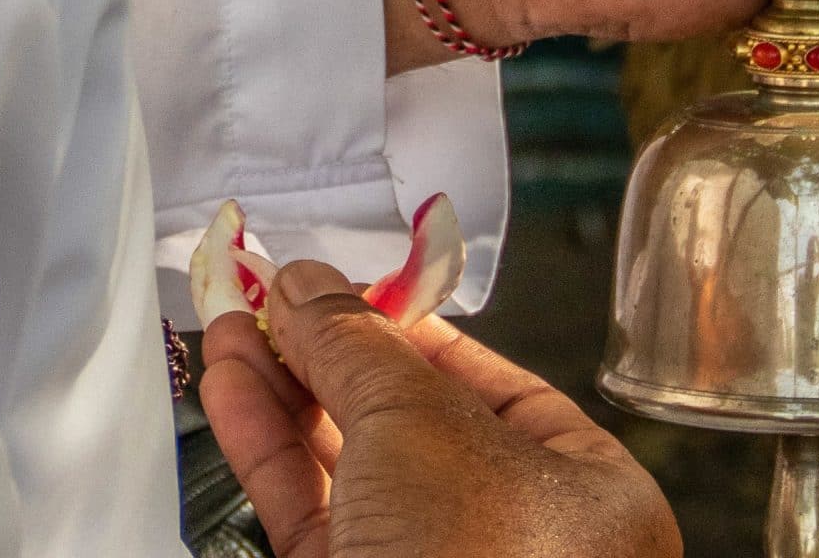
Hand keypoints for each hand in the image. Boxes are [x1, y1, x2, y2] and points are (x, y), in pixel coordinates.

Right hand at [200, 260, 679, 557]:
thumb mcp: (418, 423)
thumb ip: (356, 342)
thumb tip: (311, 287)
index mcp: (586, 497)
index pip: (491, 383)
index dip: (406, 325)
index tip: (340, 287)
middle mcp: (517, 543)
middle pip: (408, 419)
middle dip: (328, 353)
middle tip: (271, 296)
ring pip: (353, 467)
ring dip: (286, 391)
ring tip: (232, 328)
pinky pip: (316, 513)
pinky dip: (271, 450)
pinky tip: (234, 392)